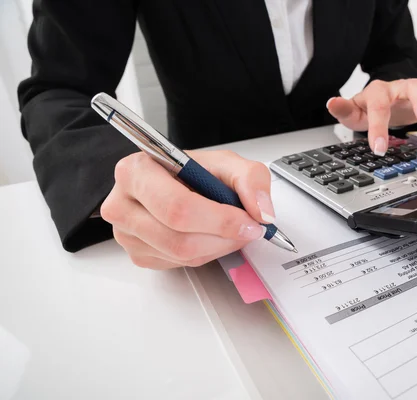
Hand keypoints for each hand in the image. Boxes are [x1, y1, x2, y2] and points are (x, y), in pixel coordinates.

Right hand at [100, 150, 274, 269]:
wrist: (172, 182)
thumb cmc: (191, 171)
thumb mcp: (225, 162)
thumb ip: (251, 179)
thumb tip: (261, 212)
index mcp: (137, 171)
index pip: (178, 206)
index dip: (220, 220)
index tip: (248, 221)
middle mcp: (122, 203)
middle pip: (178, 237)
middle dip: (222, 237)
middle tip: (248, 229)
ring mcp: (126, 233)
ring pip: (181, 255)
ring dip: (217, 246)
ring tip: (231, 230)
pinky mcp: (137, 254)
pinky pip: (178, 264)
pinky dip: (204, 254)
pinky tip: (209, 236)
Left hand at [327, 74, 416, 154]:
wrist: (382, 98)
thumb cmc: (368, 108)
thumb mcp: (353, 112)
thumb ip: (343, 109)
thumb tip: (331, 102)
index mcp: (379, 93)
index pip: (379, 108)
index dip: (378, 128)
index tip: (379, 149)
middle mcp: (399, 88)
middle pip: (412, 88)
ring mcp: (416, 90)